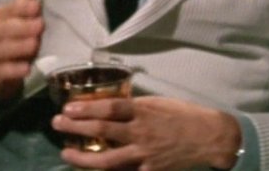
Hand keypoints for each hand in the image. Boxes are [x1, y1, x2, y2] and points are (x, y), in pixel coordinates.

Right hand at [0, 0, 42, 100]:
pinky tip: (26, 68)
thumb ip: (24, 5)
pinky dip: (11, 70)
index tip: (36, 6)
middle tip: (39, 25)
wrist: (0, 74)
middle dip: (18, 27)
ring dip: (16, 47)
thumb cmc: (13, 43)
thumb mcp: (21, 24)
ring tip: (34, 44)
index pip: (3, 11)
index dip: (18, 8)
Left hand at [52, 96, 241, 170]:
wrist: (211, 138)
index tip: (68, 107)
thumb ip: (139, 106)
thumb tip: (114, 106)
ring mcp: (144, 155)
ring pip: (106, 160)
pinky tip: (95, 170)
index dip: (86, 108)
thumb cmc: (187, 116)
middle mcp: (142, 132)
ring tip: (66, 153)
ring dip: (82, 158)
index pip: (110, 108)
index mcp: (146, 111)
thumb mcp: (163, 103)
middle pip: (101, 130)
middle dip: (76, 127)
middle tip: (57, 123)